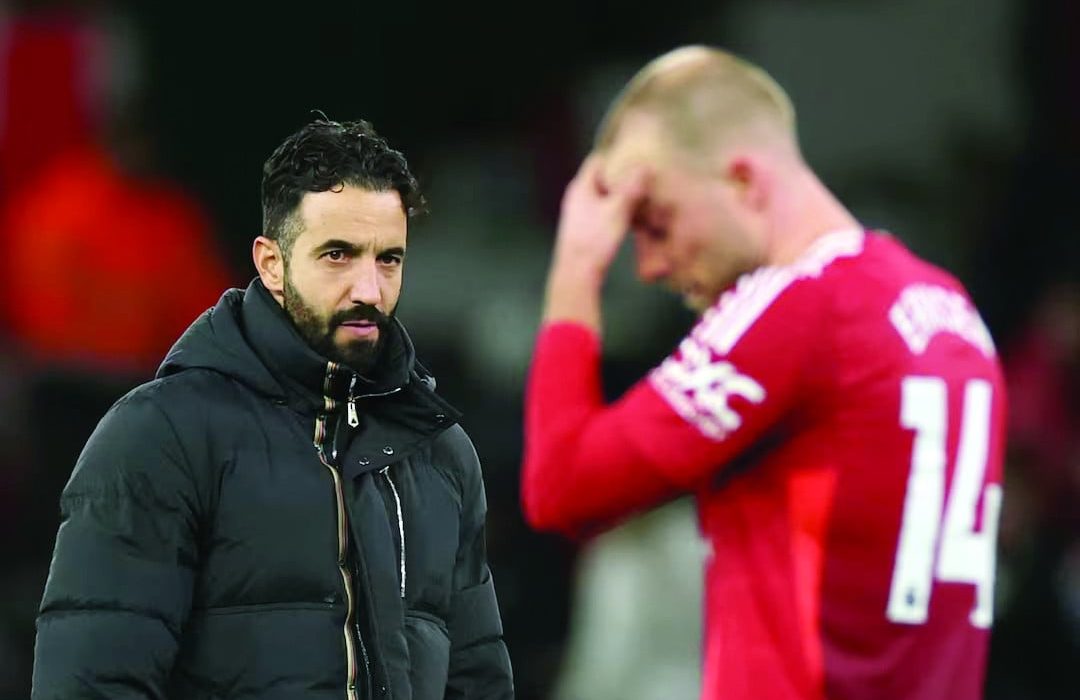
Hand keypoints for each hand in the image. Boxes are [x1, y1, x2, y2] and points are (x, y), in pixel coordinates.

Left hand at [552, 154, 648, 280]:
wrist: (577, 274)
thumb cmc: (595, 240)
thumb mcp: (617, 211)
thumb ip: (631, 188)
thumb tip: (644, 166)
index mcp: (580, 187)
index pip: (597, 161)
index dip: (616, 157)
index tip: (635, 159)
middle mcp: (576, 198)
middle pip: (600, 178)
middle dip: (620, 177)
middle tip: (642, 178)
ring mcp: (578, 214)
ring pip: (602, 197)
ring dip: (619, 196)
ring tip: (640, 198)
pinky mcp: (583, 229)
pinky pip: (601, 212)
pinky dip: (614, 211)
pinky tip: (629, 219)